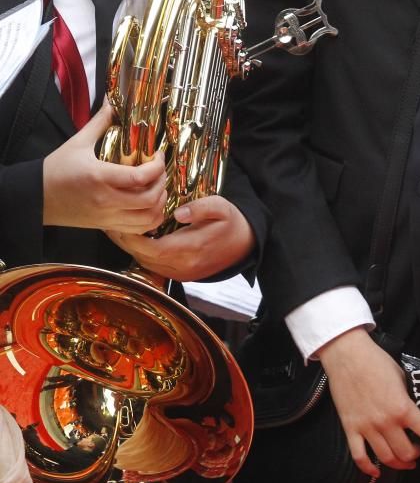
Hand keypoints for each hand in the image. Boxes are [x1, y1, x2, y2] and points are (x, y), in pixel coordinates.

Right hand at [42, 104, 166, 232]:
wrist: (36, 197)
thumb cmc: (56, 169)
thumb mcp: (77, 143)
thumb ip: (99, 123)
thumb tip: (112, 103)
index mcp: (99, 177)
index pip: (140, 177)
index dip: (157, 167)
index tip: (158, 155)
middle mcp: (106, 200)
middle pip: (150, 199)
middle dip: (162, 184)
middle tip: (160, 172)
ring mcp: (108, 216)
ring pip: (148, 219)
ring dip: (160, 204)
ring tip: (158, 188)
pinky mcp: (107, 227)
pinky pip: (139, 229)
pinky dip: (151, 219)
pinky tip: (151, 206)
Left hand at [107, 196, 255, 280]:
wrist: (247, 245)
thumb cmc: (232, 223)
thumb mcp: (221, 207)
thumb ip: (200, 208)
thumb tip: (178, 212)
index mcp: (191, 248)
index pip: (150, 247)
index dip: (129, 237)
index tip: (116, 220)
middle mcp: (184, 266)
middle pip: (143, 257)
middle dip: (124, 241)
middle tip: (109, 222)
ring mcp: (182, 273)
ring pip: (146, 263)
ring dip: (131, 248)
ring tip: (117, 229)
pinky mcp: (182, 275)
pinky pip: (154, 266)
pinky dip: (141, 253)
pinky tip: (135, 239)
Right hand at [316, 328, 419, 476]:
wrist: (347, 355)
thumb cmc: (377, 361)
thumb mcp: (403, 378)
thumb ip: (411, 399)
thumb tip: (419, 411)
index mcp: (404, 408)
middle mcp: (387, 422)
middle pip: (406, 454)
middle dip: (417, 456)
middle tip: (419, 450)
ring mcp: (367, 427)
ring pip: (386, 459)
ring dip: (399, 463)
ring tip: (404, 459)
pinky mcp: (350, 428)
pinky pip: (359, 457)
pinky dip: (369, 469)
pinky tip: (376, 471)